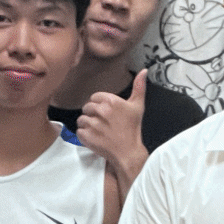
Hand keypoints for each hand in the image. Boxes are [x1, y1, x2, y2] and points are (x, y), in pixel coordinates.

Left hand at [77, 72, 147, 186]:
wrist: (128, 152)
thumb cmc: (132, 129)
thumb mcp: (138, 106)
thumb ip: (139, 87)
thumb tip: (144, 70)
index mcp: (111, 101)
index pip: (94, 97)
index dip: (99, 105)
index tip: (106, 114)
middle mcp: (101, 111)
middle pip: (87, 108)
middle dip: (93, 115)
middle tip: (103, 124)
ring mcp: (93, 124)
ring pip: (81, 119)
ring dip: (87, 125)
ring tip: (98, 132)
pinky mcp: (86, 136)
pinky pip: (79, 131)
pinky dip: (84, 136)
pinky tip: (95, 138)